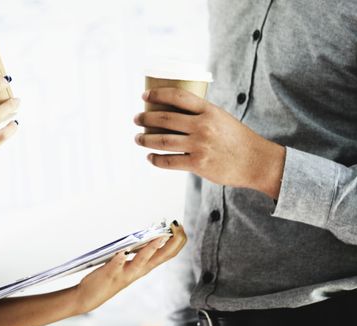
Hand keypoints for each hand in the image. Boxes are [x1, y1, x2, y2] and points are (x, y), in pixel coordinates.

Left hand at [73, 222, 185, 313]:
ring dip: (151, 249)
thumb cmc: (111, 275)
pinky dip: (120, 259)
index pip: (167, 253)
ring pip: (142, 261)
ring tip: (158, 237)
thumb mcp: (130, 263)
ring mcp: (126, 273)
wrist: (91, 295)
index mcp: (145, 266)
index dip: (177, 240)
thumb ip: (139, 251)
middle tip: (177, 227)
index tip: (180, 226)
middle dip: (172, 241)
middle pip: (161, 257)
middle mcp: (139, 270)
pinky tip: (122, 252)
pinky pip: (116, 266)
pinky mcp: (111, 274)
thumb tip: (150, 234)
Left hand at [134, 88, 285, 198]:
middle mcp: (203, 126)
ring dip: (145, 139)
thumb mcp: (222, 118)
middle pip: (165, 119)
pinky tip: (150, 157)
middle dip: (145, 118)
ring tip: (138, 138)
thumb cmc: (238, 139)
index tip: (144, 95)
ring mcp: (200, 146)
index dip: (158, 94)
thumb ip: (201, 116)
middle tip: (136, 119)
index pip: (178, 96)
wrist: (256, 161)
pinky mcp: (198, 164)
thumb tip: (175, 115)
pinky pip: (170, 162)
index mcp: (209, 110)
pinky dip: (156, 160)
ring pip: (163, 141)